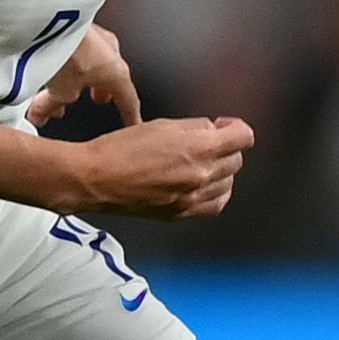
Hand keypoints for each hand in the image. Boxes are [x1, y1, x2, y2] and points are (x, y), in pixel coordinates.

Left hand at [27, 23, 142, 126]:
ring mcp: (97, 34)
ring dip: (80, 74)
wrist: (55, 18)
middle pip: (108, 77)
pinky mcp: (79, 23)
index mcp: (117, 72)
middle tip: (95, 98)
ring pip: (92, 60)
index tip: (133, 123)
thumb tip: (42, 113)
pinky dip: (70, 58)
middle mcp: (112, 51)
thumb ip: (52, 105)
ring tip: (64, 81)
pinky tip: (54, 59)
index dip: (130, 115)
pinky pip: (79, 46)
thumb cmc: (69, 53)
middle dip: (99, 90)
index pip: (128, 100)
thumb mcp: (61, 91)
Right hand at [61, 116, 255, 219]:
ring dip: (221, 170)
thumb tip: (213, 130)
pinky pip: (215, 204)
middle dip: (226, 148)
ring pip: (228, 183)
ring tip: (202, 163)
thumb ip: (195, 127)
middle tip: (208, 142)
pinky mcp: (181, 214)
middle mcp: (202, 176)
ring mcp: (193, 199)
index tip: (224, 126)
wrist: (95, 179)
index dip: (236, 128)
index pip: (244, 137)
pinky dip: (216, 193)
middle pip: (236, 160)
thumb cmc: (122, 147)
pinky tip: (205, 185)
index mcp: (200, 149)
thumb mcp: (162, 125)